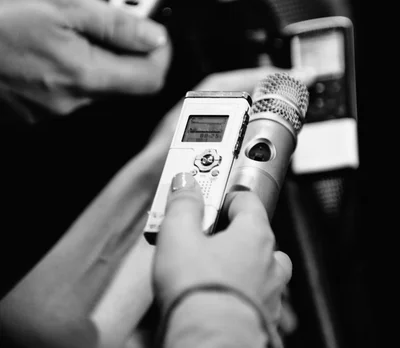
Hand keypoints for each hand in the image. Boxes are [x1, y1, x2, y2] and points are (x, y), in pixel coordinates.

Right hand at [0, 0, 170, 121]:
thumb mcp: (63, 0)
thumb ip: (117, 23)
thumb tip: (153, 36)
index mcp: (82, 76)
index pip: (150, 78)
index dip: (159, 50)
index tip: (154, 28)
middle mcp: (65, 102)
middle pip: (119, 77)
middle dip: (120, 41)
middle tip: (105, 7)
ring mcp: (41, 109)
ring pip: (88, 78)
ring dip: (89, 47)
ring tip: (65, 16)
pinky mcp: (23, 107)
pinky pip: (60, 83)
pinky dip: (63, 59)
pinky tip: (43, 36)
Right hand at [153, 171, 291, 324]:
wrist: (208, 343)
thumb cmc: (198, 292)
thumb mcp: (178, 235)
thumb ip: (184, 205)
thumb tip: (185, 183)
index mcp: (254, 235)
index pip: (248, 200)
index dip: (228, 194)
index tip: (212, 196)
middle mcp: (268, 263)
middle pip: (259, 235)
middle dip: (237, 232)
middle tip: (208, 233)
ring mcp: (269, 294)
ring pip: (263, 270)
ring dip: (245, 265)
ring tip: (216, 268)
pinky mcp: (263, 321)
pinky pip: (258, 299)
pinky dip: (244, 294)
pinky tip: (222, 297)